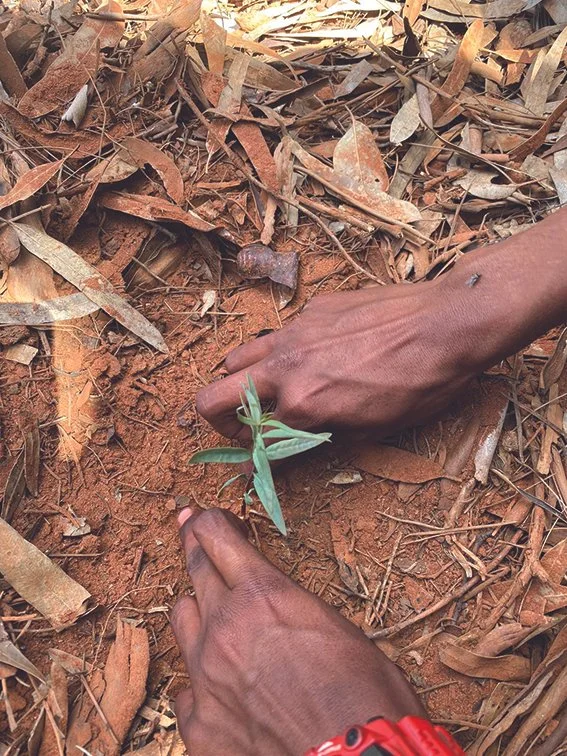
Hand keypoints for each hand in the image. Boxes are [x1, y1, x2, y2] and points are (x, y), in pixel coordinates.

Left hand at [171, 507, 424, 755]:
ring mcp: (205, 675)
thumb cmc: (366, 694)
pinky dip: (201, 684)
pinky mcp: (200, 723)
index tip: (203, 517)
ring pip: (181, 622)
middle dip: (194, 547)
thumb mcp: (336, 629)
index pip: (217, 537)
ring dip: (197, 613)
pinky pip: (185, 690)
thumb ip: (293, 610)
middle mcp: (225, 626)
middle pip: (195, 571)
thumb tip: (284, 614)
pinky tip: (220, 691)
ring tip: (212, 617)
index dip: (208, 521)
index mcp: (263, 594)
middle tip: (189, 530)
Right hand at [197, 209, 566, 438]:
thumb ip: (321, 439)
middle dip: (216, 420)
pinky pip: (280, 334)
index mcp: (303, 406)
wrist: (446, 323)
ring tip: (269, 388)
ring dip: (242, 380)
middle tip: (239, 426)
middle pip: (212, 397)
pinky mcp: (312, 310)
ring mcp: (294, 333)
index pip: (252, 441)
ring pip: (237, 358)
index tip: (251, 457)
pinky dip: (284, 351)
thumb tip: (290, 448)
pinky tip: (319, 353)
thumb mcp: (374, 430)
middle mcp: (286, 367)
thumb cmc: (421, 384)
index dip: (248, 456)